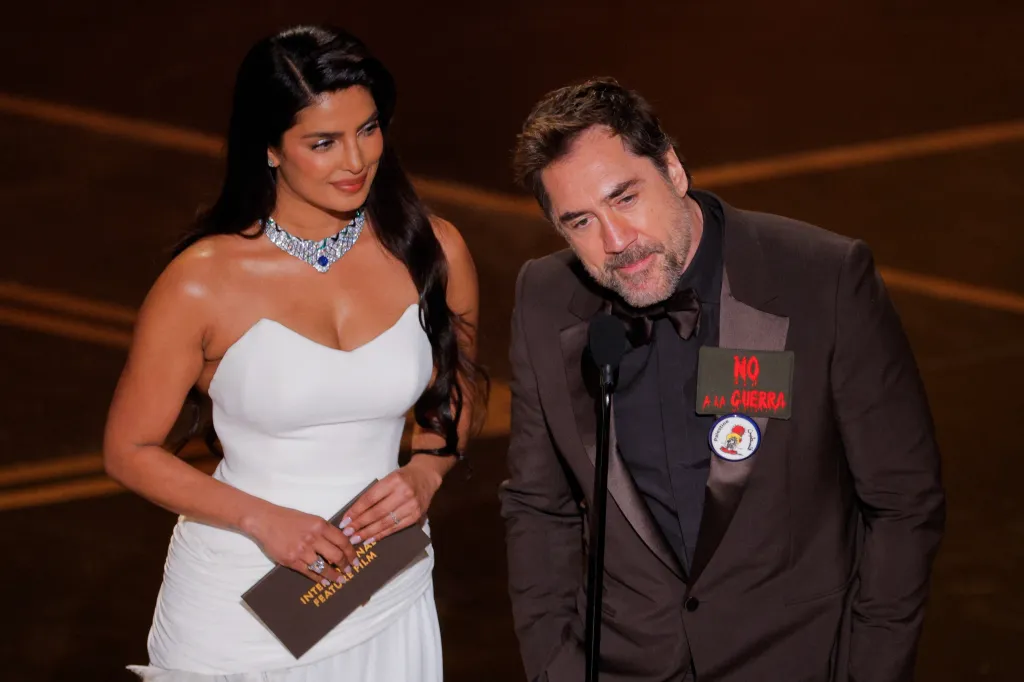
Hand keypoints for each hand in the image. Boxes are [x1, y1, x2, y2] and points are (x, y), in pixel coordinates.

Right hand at [244, 503, 361, 585]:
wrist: (265, 521)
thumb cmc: (289, 518)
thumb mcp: (311, 519)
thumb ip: (325, 530)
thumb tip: (341, 543)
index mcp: (320, 525)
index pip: (342, 541)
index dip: (351, 552)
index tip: (355, 559)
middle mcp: (313, 538)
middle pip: (336, 556)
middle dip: (345, 565)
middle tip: (348, 570)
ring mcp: (302, 551)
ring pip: (323, 567)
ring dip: (334, 575)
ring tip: (339, 579)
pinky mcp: (291, 561)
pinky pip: (309, 572)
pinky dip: (319, 578)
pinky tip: (324, 581)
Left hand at [343, 459, 443, 543]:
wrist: (426, 475)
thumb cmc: (403, 477)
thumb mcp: (388, 478)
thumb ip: (375, 493)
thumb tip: (356, 513)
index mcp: (393, 480)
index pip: (370, 498)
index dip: (356, 511)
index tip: (345, 520)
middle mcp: (404, 493)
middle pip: (377, 512)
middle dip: (360, 524)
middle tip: (347, 533)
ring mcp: (412, 506)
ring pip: (386, 522)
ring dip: (369, 532)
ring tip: (356, 538)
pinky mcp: (416, 516)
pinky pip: (396, 528)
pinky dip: (382, 535)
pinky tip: (371, 539)